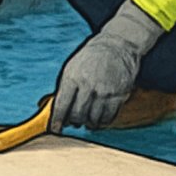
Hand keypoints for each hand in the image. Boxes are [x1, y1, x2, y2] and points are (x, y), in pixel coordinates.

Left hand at [50, 0, 164, 130]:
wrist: (117, 46)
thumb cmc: (89, 60)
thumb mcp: (71, 69)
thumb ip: (63, 90)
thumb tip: (55, 113)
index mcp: (72, 78)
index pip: (62, 106)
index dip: (57, 121)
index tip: (56, 129)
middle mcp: (88, 85)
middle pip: (78, 115)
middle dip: (74, 122)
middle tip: (74, 121)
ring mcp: (105, 91)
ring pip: (93, 119)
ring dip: (88, 123)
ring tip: (87, 119)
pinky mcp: (120, 95)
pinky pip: (109, 118)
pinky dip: (103, 122)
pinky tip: (99, 118)